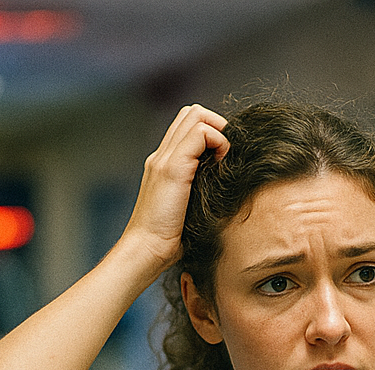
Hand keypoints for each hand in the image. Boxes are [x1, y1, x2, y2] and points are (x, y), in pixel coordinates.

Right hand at [121, 103, 229, 275]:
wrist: (146, 251)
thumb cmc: (168, 241)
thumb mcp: (187, 211)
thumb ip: (198, 194)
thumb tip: (225, 189)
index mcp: (164, 164)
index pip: (188, 126)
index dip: (211, 133)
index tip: (223, 159)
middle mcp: (162, 156)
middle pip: (192, 113)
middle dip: (218, 126)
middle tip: (227, 155)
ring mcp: (164, 159)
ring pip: (196, 115)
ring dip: (219, 131)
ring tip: (225, 159)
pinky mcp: (172, 168)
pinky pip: (201, 133)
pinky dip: (218, 141)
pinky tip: (222, 165)